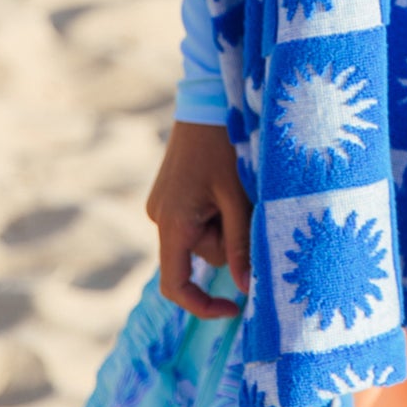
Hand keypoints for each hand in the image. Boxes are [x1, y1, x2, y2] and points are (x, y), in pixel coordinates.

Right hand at [145, 120, 251, 319]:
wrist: (207, 98)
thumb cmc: (225, 145)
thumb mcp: (238, 197)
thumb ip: (240, 244)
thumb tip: (245, 288)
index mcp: (173, 223)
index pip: (176, 285)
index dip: (203, 305)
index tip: (236, 308)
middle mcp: (160, 218)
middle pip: (200, 254)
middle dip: (228, 239)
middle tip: (247, 202)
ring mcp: (162, 205)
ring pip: (201, 236)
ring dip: (224, 222)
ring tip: (235, 185)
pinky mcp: (169, 194)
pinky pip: (195, 219)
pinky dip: (215, 211)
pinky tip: (225, 183)